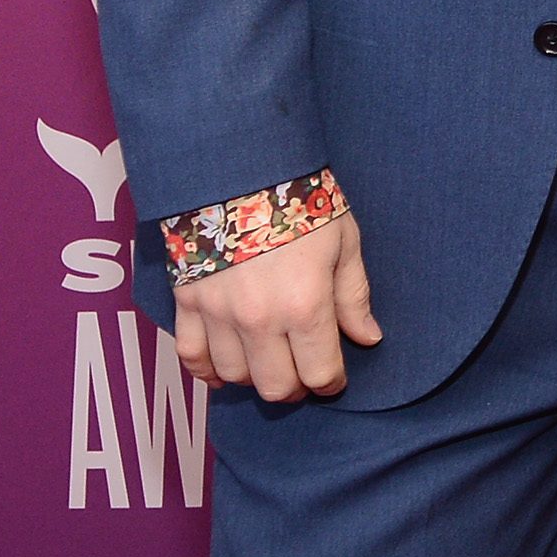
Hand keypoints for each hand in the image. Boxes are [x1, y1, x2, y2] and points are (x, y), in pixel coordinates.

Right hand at [172, 214, 379, 401]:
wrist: (241, 169)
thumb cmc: (301, 201)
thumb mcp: (344, 243)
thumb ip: (353, 296)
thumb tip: (368, 338)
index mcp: (305, 305)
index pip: (319, 373)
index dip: (331, 382)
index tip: (335, 377)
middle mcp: (259, 319)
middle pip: (275, 387)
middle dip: (295, 388)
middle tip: (303, 374)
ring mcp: (218, 314)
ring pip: (235, 376)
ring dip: (255, 377)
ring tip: (270, 361)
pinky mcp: (187, 303)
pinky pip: (190, 357)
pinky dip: (206, 371)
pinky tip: (224, 368)